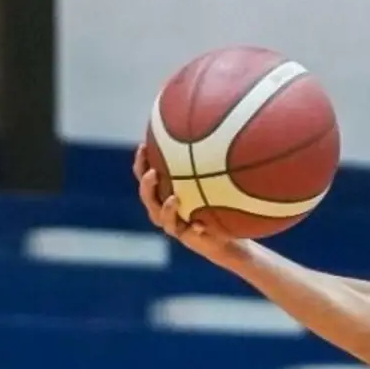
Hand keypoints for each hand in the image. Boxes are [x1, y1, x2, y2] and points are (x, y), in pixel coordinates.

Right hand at [132, 145, 239, 265]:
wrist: (228, 235)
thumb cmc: (222, 203)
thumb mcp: (219, 181)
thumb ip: (214, 162)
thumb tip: (222, 129)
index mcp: (166, 193)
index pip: (147, 177)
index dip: (141, 164)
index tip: (143, 146)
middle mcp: (165, 209)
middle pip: (148, 197)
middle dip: (147, 185)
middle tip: (153, 173)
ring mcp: (175, 225)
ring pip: (162, 218)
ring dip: (166, 209)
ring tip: (175, 198)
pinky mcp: (189, 239)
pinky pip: (188, 234)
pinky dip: (194, 229)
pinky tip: (199, 225)